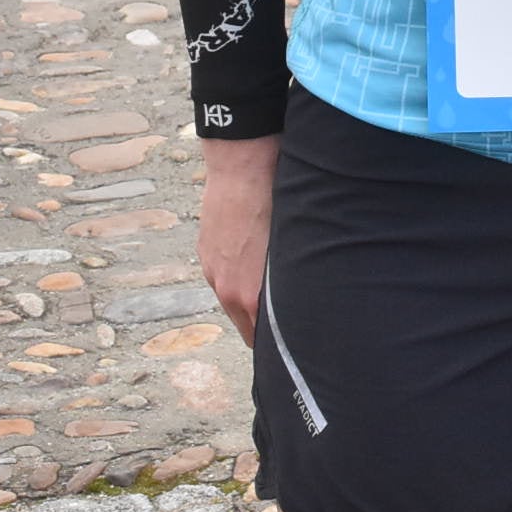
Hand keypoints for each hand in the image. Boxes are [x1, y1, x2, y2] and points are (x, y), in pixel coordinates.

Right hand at [197, 134, 279, 345]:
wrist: (242, 170)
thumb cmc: (277, 204)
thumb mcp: (292, 249)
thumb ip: (291, 282)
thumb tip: (304, 301)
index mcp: (249, 294)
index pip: (261, 337)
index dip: (278, 340)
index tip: (295, 342)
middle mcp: (226, 290)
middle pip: (246, 325)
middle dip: (265, 327)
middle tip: (290, 326)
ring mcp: (213, 272)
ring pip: (234, 302)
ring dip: (250, 301)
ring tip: (274, 293)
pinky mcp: (206, 255)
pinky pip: (224, 280)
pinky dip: (238, 280)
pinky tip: (254, 267)